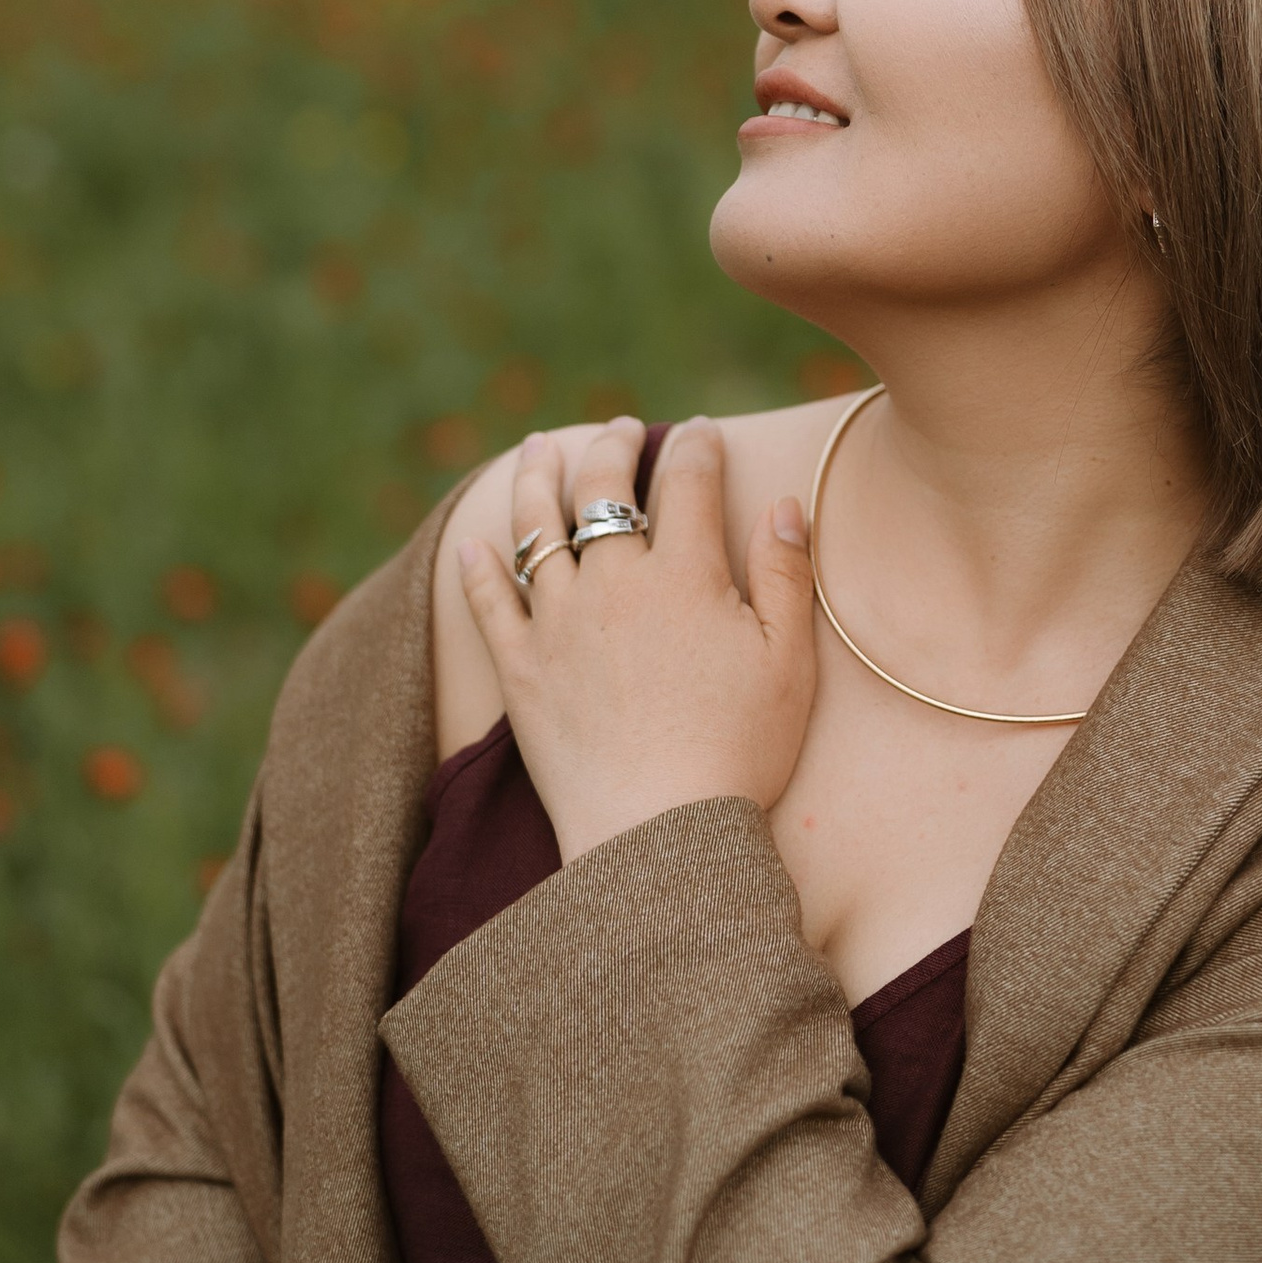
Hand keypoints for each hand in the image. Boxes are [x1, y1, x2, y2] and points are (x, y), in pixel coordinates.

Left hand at [454, 419, 816, 863]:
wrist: (659, 833)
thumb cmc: (739, 750)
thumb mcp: (788, 662)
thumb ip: (784, 574)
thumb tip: (785, 504)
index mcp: (685, 574)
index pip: (687, 481)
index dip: (696, 446)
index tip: (699, 431)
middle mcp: (613, 583)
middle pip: (602, 487)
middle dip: (613, 446)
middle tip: (621, 429)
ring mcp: (559, 624)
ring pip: (537, 529)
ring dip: (537, 479)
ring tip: (539, 449)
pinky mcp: (522, 671)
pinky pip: (490, 605)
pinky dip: (479, 569)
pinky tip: (473, 545)